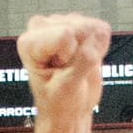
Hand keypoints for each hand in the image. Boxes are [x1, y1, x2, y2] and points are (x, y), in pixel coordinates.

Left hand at [17, 13, 110, 132]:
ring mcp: (62, 23)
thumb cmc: (59, 102)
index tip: (58, 71)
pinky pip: (104, 30)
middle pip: (81, 29)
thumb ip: (82, 63)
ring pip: (94, 29)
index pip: (65, 35)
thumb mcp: (68, 87)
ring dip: (91, 51)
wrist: (69, 109)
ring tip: (75, 65)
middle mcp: (42, 28)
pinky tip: (85, 60)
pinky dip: (100, 48)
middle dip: (80, 53)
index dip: (68, 56)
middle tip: (67, 70)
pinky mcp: (81, 24)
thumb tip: (96, 42)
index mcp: (29, 42)